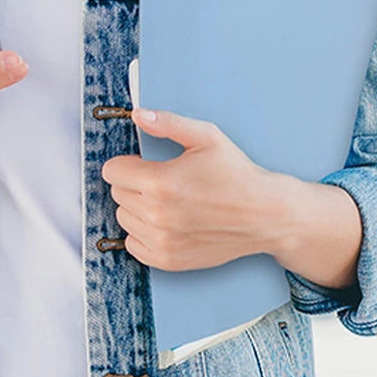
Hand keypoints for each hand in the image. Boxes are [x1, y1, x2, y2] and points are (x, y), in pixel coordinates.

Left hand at [100, 108, 300, 271]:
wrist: (263, 215)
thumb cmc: (237, 174)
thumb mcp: (206, 136)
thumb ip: (168, 122)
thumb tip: (138, 115)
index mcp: (161, 183)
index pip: (112, 171)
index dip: (127, 162)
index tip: (143, 162)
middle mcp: (157, 216)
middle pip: (117, 194)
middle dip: (133, 182)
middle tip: (161, 179)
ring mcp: (163, 241)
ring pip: (124, 218)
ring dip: (137, 207)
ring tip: (165, 200)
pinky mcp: (169, 261)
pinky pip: (134, 245)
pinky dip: (142, 233)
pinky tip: (164, 221)